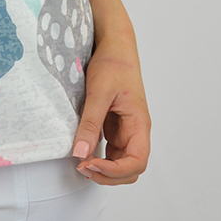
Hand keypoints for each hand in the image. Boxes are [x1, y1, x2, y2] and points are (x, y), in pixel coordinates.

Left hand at [72, 33, 150, 185]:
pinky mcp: (115, 126)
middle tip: (82, 166)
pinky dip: (99, 156)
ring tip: (81, 161)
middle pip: (130, 168)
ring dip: (103, 168)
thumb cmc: (113, 63)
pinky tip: (84, 152)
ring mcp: (126, 130)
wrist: (114, 45)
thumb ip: (90, 123)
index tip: (90, 164)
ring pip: (120, 162)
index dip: (115, 171)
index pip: (137, 161)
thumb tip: (80, 153)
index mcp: (139, 123)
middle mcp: (136, 130)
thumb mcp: (98, 93)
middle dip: (108, 175)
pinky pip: (111, 150)